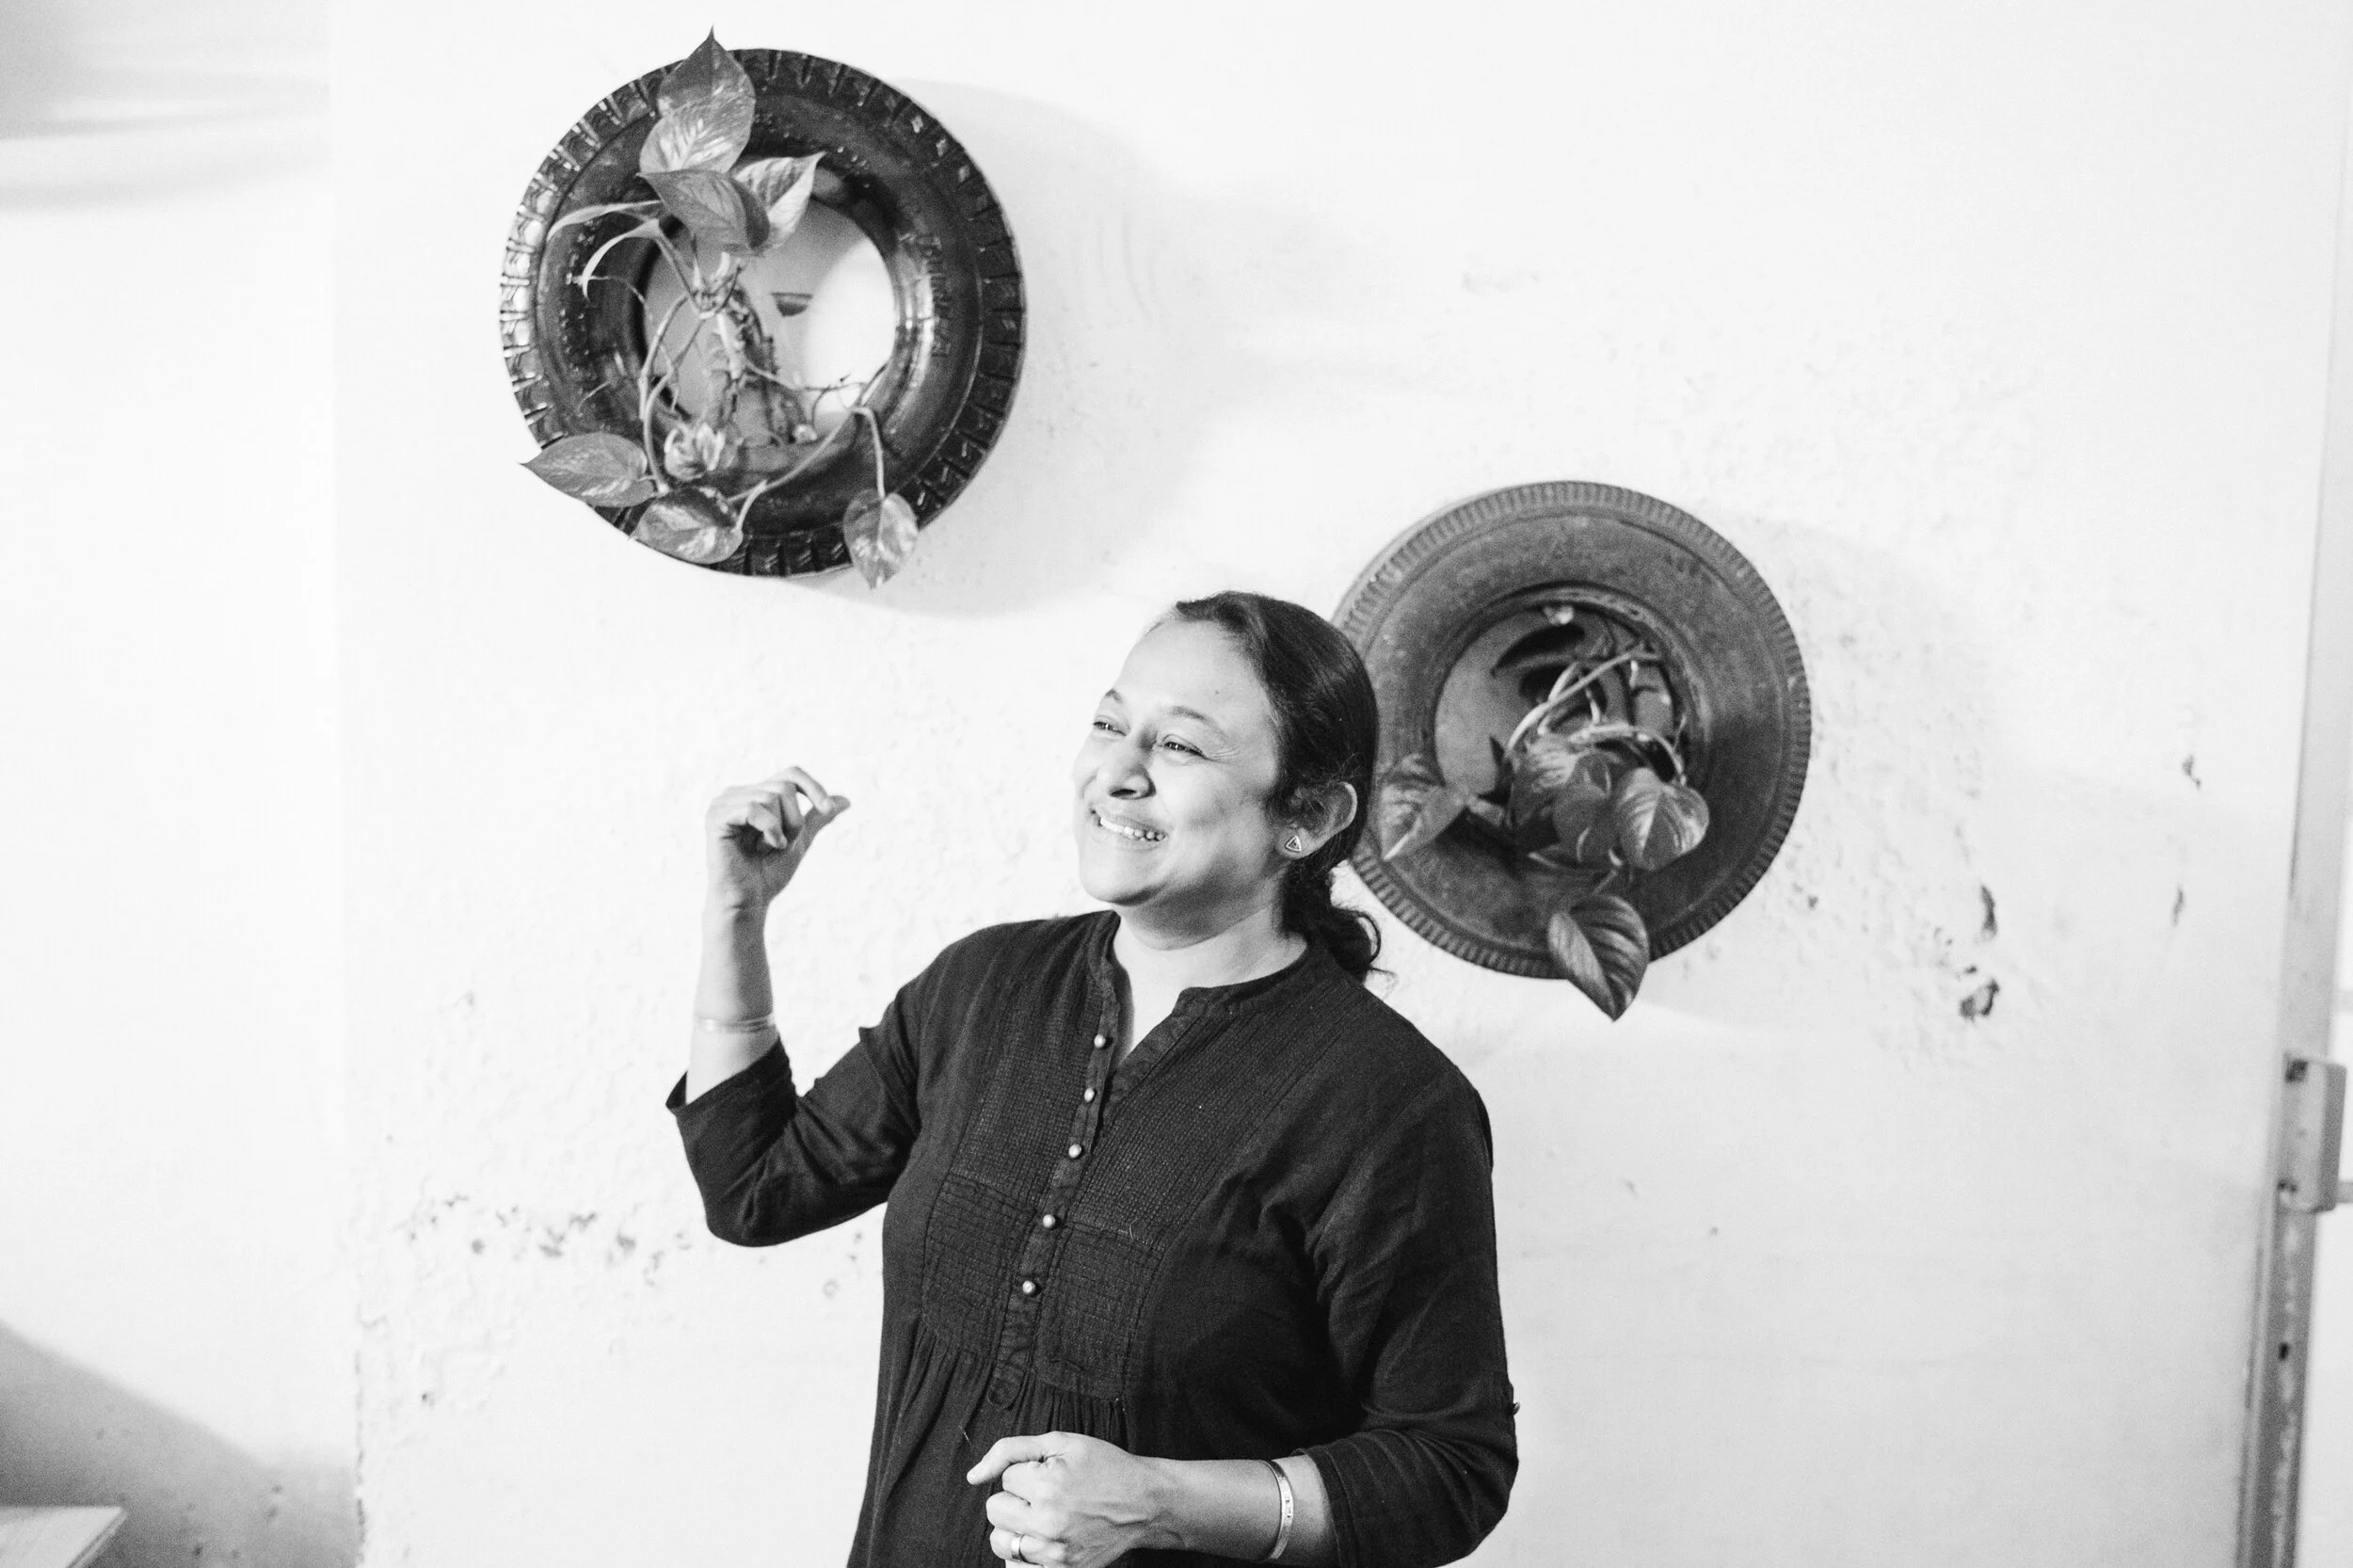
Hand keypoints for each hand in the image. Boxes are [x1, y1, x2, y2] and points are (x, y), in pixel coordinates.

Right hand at [703, 766, 847, 914]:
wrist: (749, 901)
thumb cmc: (768, 873)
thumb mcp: (800, 840)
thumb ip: (817, 817)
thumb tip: (846, 800)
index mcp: (756, 795)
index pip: (791, 774)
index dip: (813, 787)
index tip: (828, 810)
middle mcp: (738, 793)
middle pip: (784, 787)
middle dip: (794, 820)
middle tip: (782, 845)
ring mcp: (724, 803)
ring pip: (771, 797)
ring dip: (780, 829)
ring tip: (767, 849)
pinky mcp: (716, 816)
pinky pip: (753, 808)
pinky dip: (769, 829)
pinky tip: (766, 847)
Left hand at [967, 1431, 1165, 1566]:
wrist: (1145, 1503)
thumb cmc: (1104, 1467)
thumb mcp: (1061, 1442)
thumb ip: (1009, 1451)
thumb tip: (972, 1476)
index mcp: (1048, 1486)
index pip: (1005, 1479)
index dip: (1028, 1473)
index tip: (1053, 1474)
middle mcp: (1048, 1523)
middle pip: (994, 1510)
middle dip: (1016, 1499)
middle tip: (1046, 1495)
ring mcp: (1055, 1554)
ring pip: (1000, 1541)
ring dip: (1015, 1527)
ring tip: (1043, 1517)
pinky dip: (1023, 1555)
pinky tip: (1043, 1540)